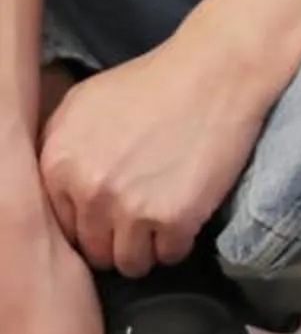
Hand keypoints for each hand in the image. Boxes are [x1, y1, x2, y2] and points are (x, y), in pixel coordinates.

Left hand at [40, 40, 270, 279]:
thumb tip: (53, 194)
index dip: (89, 220)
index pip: (62, 227)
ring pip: (130, 263)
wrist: (215, 70)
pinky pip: (170, 255)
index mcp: (58, 163)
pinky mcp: (173, 218)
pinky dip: (180, 240)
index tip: (111, 207)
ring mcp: (130, 207)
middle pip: (95, 251)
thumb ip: (57, 151)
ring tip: (163, 213)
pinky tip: (186, 208)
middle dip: (118, 236)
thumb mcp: (83, 103)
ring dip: (147, 246)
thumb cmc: (152, 82)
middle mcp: (88, 190)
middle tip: (142, 208)